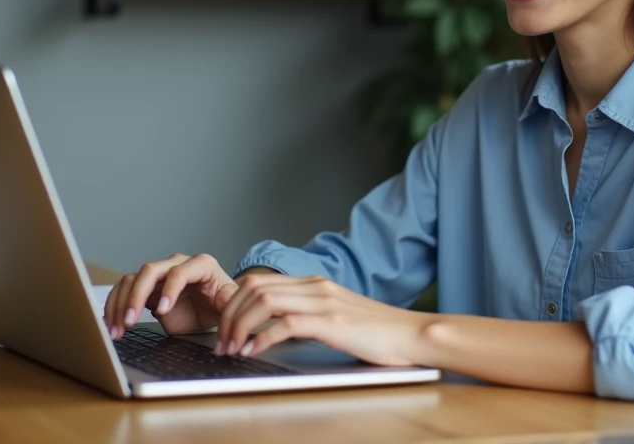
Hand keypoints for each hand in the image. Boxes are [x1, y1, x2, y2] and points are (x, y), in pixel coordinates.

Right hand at [103, 253, 238, 340]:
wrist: (211, 307)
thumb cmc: (220, 302)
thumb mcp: (228, 303)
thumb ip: (228, 301)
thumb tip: (228, 302)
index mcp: (201, 265)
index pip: (180, 272)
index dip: (169, 290)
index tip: (161, 312)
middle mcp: (176, 264)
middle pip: (150, 271)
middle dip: (137, 296)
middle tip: (130, 322)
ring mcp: (159, 274)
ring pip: (132, 279)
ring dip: (120, 304)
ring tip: (117, 330)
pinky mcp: (146, 288)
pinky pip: (124, 290)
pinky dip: (115, 306)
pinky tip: (111, 324)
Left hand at [216, 273, 428, 365]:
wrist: (412, 334)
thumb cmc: (376, 332)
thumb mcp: (335, 316)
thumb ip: (307, 315)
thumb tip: (273, 329)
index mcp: (313, 283)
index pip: (258, 282)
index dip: (233, 304)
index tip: (224, 330)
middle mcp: (315, 286)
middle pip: (254, 289)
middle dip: (229, 316)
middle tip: (222, 343)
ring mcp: (324, 302)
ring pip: (264, 302)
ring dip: (240, 326)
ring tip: (233, 349)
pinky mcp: (332, 322)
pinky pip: (286, 324)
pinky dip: (263, 337)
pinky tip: (254, 351)